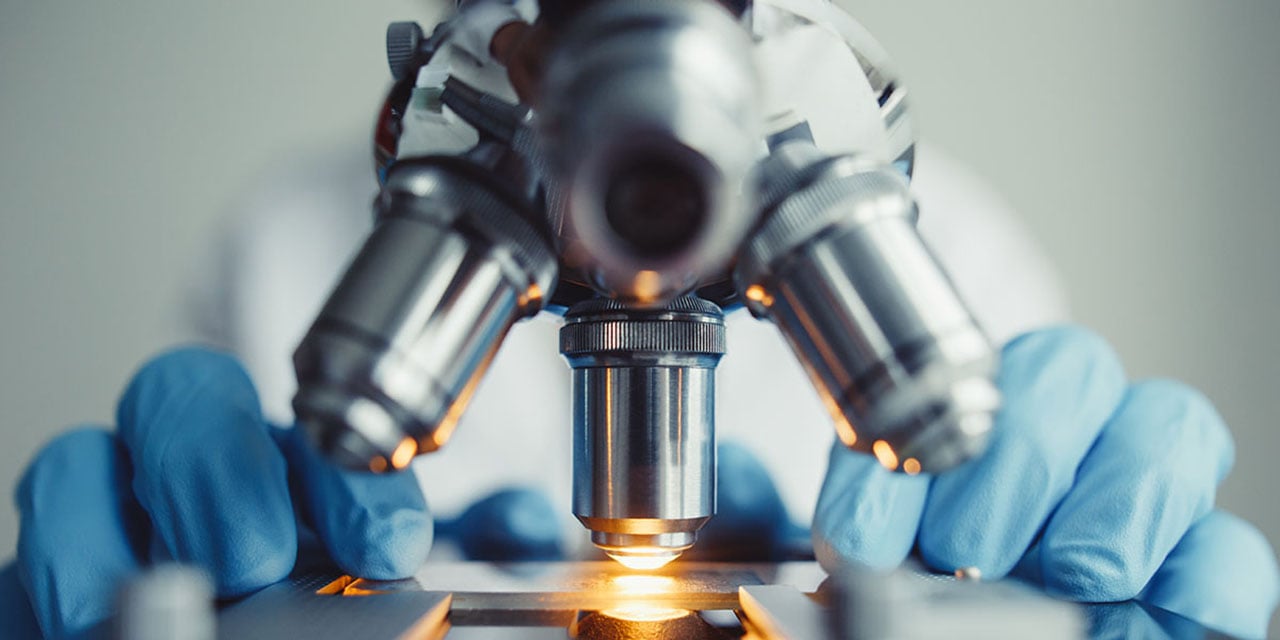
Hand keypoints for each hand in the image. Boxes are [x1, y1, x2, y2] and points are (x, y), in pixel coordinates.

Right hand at [1, 347, 562, 638]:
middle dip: (218, 468)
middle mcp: (191, 463)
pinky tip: (92, 623)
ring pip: (73, 467)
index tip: (388, 541)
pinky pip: (16, 572)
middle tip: (258, 556)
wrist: (248, 628)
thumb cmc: (336, 595)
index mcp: (292, 451)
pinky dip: (47, 589)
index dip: (349, 475)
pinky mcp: (41, 581)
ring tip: (168, 594)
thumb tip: (533, 528)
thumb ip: (475, 541)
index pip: (312, 423)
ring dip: (107, 529)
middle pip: (180, 397)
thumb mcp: (405, 565)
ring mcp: (104, 514)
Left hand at [812, 326, 1279, 638]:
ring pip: (1169, 424)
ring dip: (1116, 490)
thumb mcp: (838, 581)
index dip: (900, 448)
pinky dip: (1206, 570)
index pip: (943, 383)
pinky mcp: (1195, 587)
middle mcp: (1053, 462)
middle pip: (1070, 367)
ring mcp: (1133, 516)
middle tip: (965, 547)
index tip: (856, 535)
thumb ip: (811, 517)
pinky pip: (1233, 549)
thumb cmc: (901, 625)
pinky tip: (1144, 608)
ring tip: (1065, 572)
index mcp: (959, 447)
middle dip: (1016, 450)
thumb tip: (736, 472)